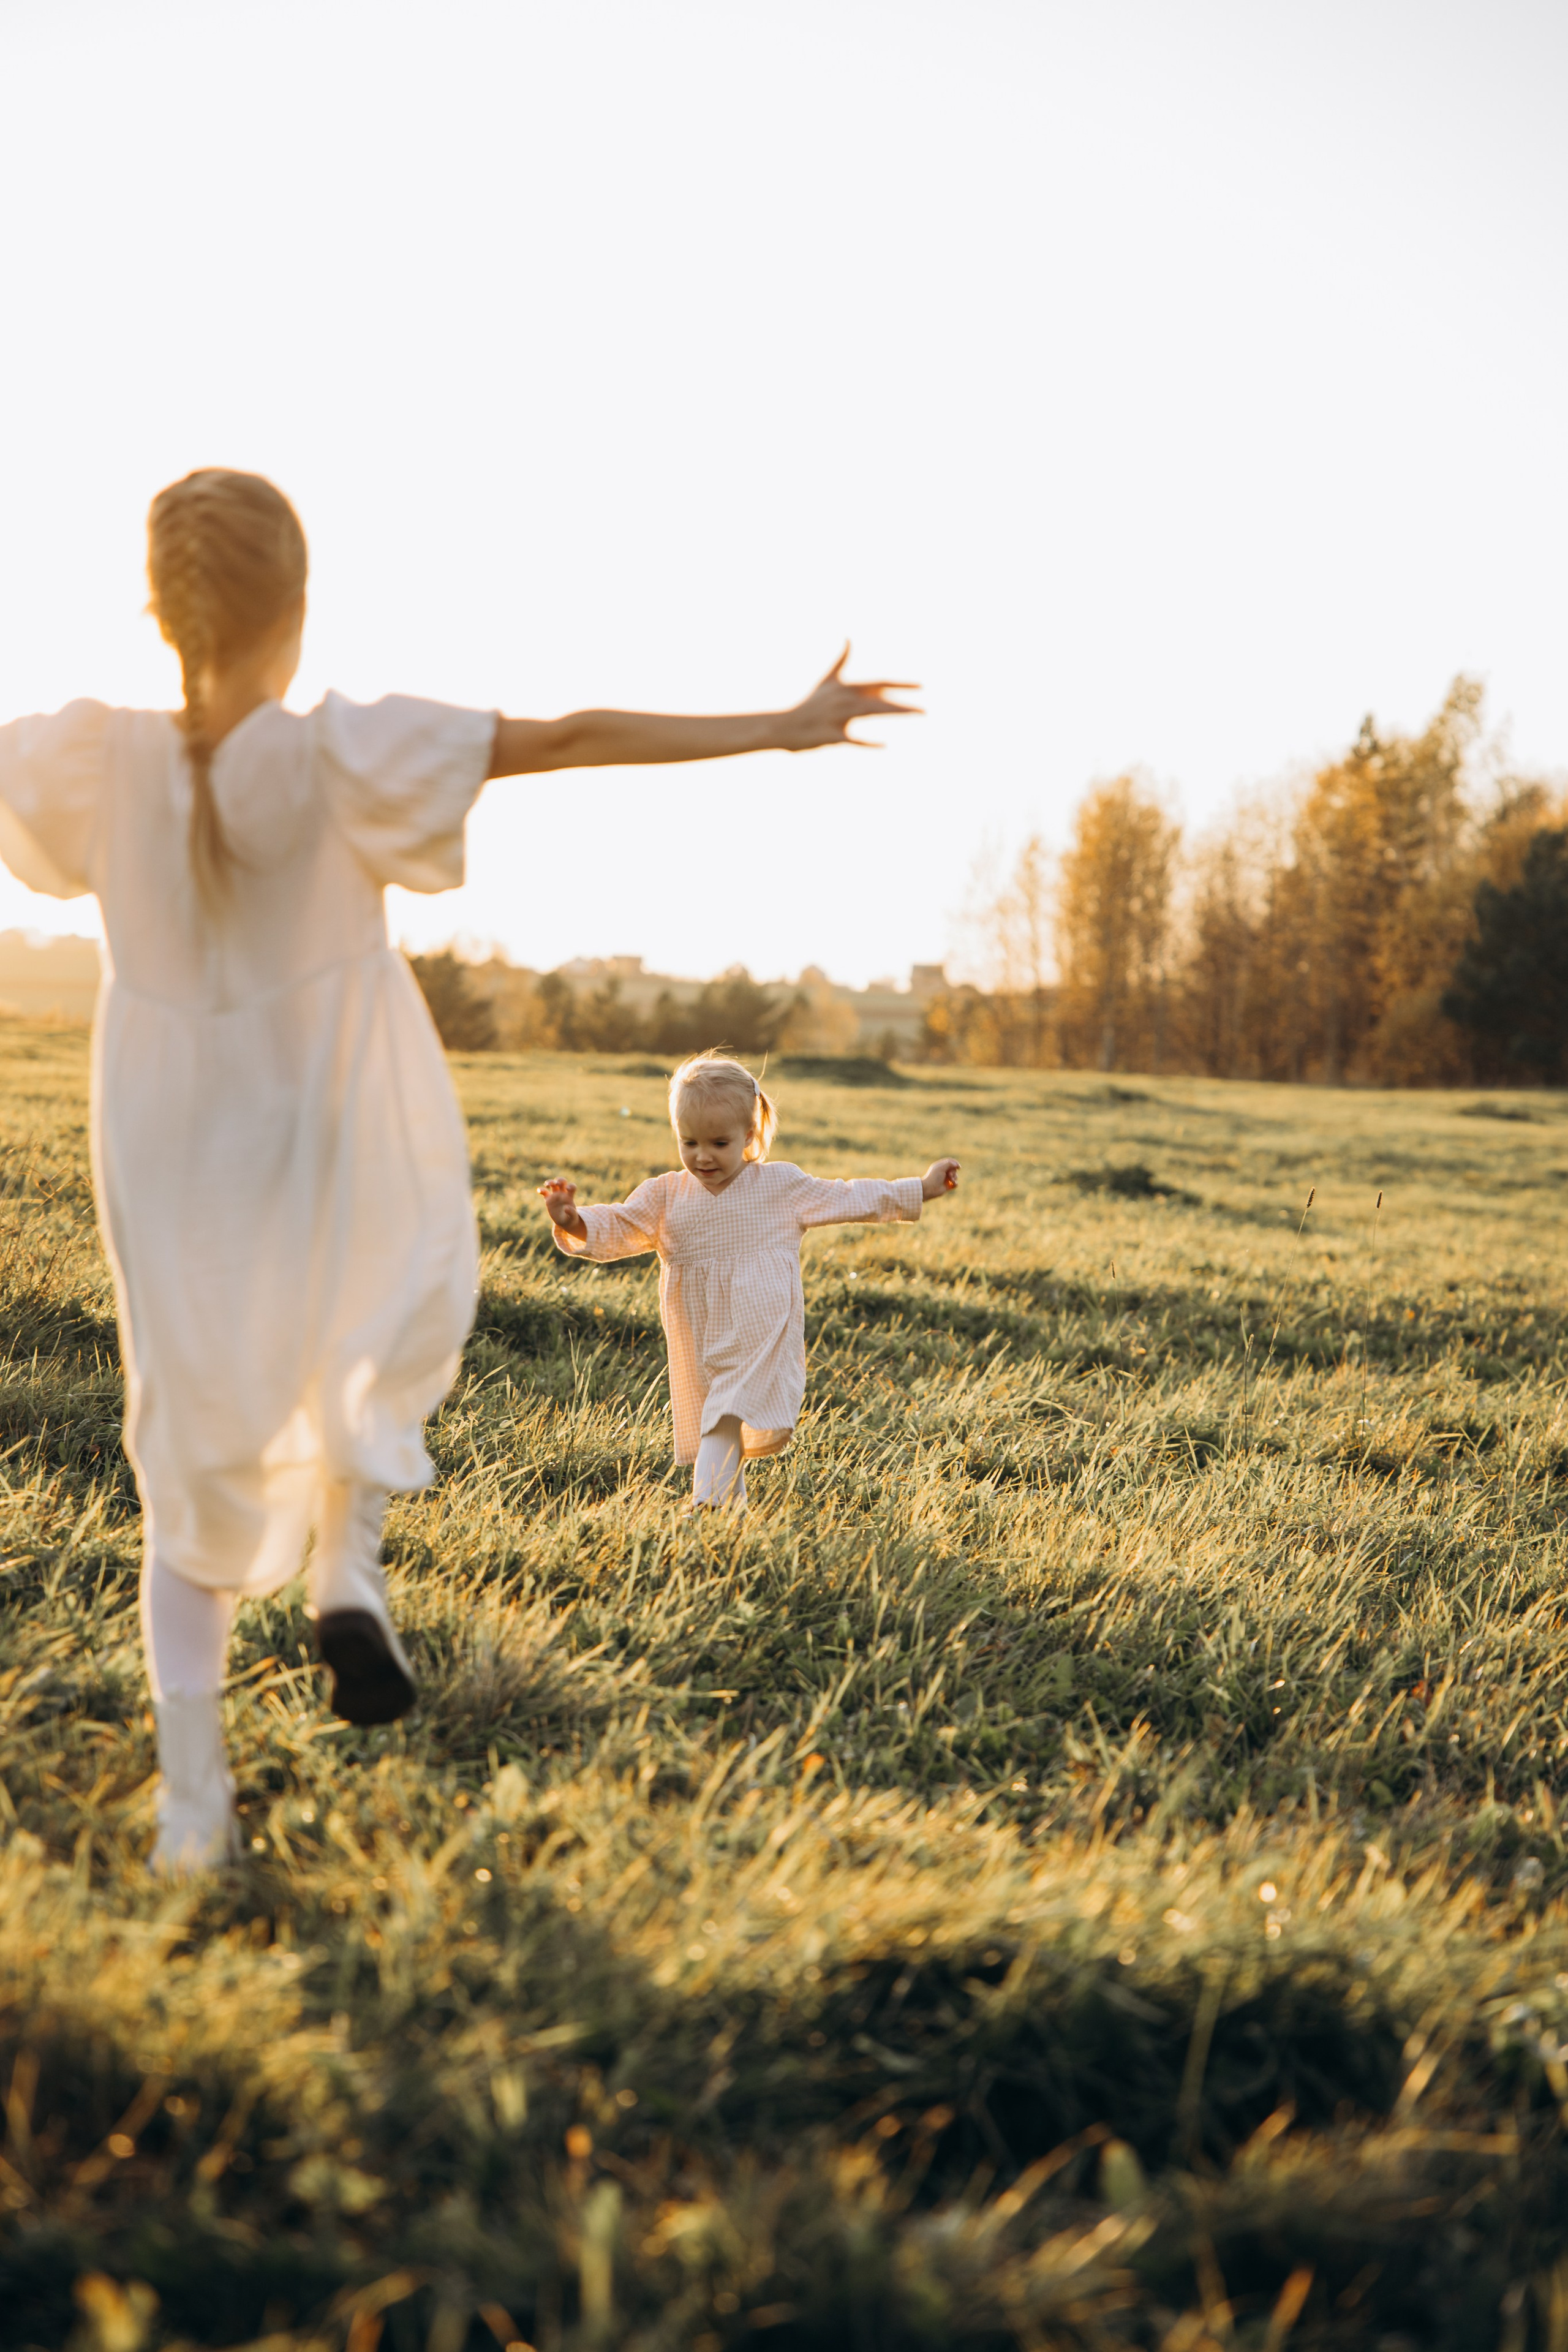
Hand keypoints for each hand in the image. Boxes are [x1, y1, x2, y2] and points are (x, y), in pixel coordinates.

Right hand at [537, 1179, 586, 1237]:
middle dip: (559, 1180)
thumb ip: (571, 1212)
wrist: (565, 1222)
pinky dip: (541, 1190)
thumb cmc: (571, 1218)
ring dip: (550, 1182)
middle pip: (562, 1181)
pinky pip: (544, 1192)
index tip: (567, 1188)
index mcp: (570, 1196)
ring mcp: (555, 1195)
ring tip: (547, 1185)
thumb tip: (566, 1208)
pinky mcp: (548, 1199)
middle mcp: (563, 1193)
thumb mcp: (573, 1217)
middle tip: (557, 1184)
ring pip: (553, 1184)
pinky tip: (539, 1191)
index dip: (570, 1185)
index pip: (572, 1186)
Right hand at [777, 645, 921, 750]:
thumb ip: (841, 660)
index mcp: (847, 688)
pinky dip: (868, 742)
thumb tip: (849, 638)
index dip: (900, 684)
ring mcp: (837, 717)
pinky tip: (884, 745)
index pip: (879, 684)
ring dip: (893, 713)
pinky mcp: (831, 735)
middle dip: (902, 705)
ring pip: (870, 713)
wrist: (785, 725)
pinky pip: (852, 739)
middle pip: (879, 700)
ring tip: (913, 716)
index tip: (921, 686)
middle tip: (924, 711)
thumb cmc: (810, 704)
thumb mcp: (827, 680)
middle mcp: (844, 699)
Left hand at [921, 1158, 959, 1199]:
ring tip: (951, 1180)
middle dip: (953, 1171)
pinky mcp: (947, 1186)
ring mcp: (945, 1179)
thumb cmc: (934, 1177)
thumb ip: (949, 1163)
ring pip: (955, 1176)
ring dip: (955, 1177)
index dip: (955, 1163)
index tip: (958, 1167)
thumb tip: (957, 1165)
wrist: (930, 1188)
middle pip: (953, 1169)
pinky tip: (953, 1184)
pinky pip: (955, 1183)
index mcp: (940, 1166)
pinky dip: (955, 1183)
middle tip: (949, 1175)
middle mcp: (943, 1172)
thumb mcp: (941, 1167)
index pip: (950, 1162)